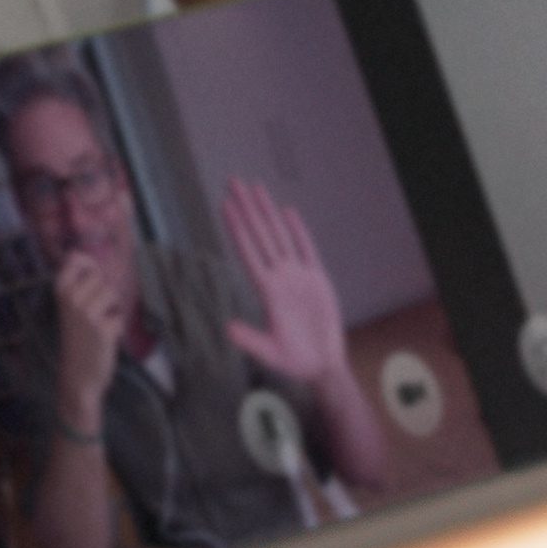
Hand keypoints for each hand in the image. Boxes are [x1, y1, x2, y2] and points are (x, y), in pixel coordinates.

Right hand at [47, 227, 133, 427]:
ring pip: (113, 294)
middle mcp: (71, 298)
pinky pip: (120, 316)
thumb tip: (105, 262)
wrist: (78, 376)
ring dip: (112, 310)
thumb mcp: (72, 308)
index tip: (91, 277)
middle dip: (104, 293)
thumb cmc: (78, 339)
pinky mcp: (102, 328)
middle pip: (101, 277)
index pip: (76, 258)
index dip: (90, 263)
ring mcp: (86, 313)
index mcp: (60, 291)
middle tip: (94, 315)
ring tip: (99, 326)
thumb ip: (83, 285)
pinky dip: (117, 327)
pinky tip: (105, 338)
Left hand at [224, 178, 355, 440]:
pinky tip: (286, 212)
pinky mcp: (317, 280)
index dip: (237, 228)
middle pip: (260, 235)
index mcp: (267, 292)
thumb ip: (250, 339)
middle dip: (247, 208)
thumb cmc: (295, 362)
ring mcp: (298, 277)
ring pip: (279, 236)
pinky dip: (297, 231)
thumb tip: (227, 329)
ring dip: (266, 212)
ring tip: (255, 188)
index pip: (248, 252)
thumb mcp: (270, 352)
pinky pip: (306, 249)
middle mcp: (280, 278)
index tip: (225, 205)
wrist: (321, 366)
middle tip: (233, 181)